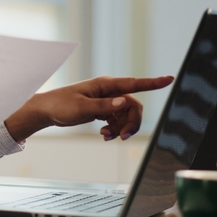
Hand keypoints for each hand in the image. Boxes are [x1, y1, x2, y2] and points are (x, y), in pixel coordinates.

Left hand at [3, 75, 173, 142]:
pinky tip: (104, 136)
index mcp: (105, 85)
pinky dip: (115, 130)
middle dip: (132, 123)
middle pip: (134, 106)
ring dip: (121, 128)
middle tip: (122, 137)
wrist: (47, 111)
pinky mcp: (103, 110)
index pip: (134, 83)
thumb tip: (124, 102)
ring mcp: (106, 101)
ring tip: (106, 137)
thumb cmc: (61, 105)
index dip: (153, 82)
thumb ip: (104, 106)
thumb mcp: (82, 107)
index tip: (169, 79)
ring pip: (127, 115)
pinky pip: (118, 120)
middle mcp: (109, 91)